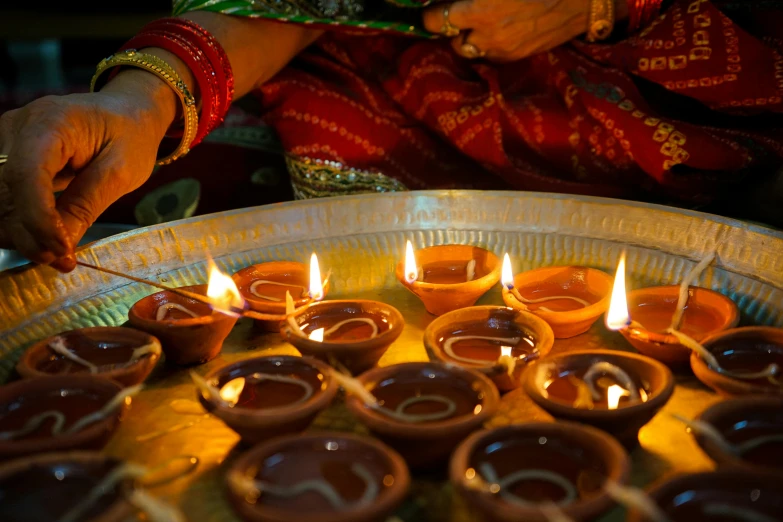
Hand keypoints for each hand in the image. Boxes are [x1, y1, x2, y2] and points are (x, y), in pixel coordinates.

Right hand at [0, 71, 172, 270]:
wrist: (125, 113)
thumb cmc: (129, 136)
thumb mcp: (122, 171)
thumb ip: (87, 205)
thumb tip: (60, 247)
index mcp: (52, 122)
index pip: (26, 173)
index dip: (37, 218)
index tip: (60, 250)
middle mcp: (17, 127)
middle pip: (4, 191)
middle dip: (29, 233)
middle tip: (63, 261)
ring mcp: (6, 141)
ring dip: (21, 234)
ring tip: (59, 253)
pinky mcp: (5, 158)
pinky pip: (2, 198)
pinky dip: (19, 224)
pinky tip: (46, 239)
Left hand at [423, 0, 591, 61]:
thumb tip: (452, 2)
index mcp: (481, 9)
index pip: (436, 19)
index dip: (429, 13)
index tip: (430, 8)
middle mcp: (488, 35)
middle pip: (452, 41)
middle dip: (452, 28)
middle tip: (459, 13)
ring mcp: (503, 50)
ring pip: (471, 51)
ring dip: (469, 38)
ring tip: (479, 22)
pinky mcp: (518, 57)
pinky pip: (491, 55)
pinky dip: (488, 44)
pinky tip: (498, 30)